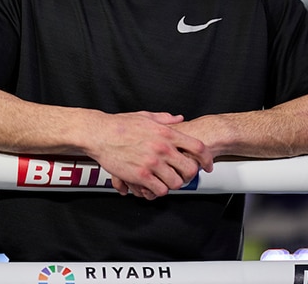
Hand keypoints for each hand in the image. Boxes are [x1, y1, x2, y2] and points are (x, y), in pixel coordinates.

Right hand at [85, 111, 212, 199]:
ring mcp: (152, 163)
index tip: (207, 165)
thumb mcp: (146, 116)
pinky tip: (153, 186)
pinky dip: (158, 191)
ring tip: (166, 181)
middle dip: (190, 176)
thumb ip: (165, 119)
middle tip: (184, 177)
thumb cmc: (120, 125)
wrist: (100, 134)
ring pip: (175, 183)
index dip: (206, 159)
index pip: (197, 147)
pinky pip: (159, 190)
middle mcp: (162, 148)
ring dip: (173, 184)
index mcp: (166, 133)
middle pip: (190, 168)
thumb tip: (179, 119)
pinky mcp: (140, 175)